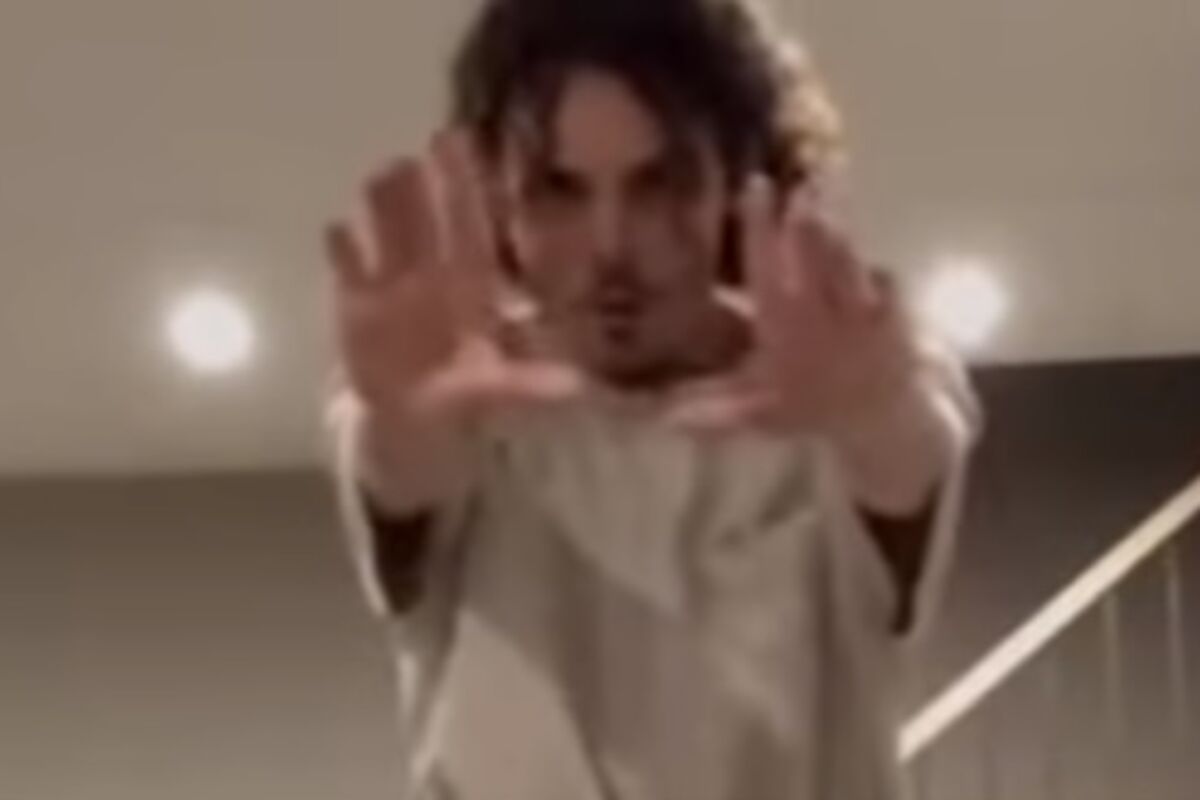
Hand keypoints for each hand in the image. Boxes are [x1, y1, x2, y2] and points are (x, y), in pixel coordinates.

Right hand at [326, 130, 582, 427]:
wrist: (407, 419)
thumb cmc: (459, 395)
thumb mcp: (500, 391)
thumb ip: (531, 384)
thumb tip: (576, 387)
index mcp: (469, 284)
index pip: (471, 226)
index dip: (470, 189)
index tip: (469, 149)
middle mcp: (430, 274)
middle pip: (430, 220)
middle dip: (433, 185)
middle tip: (432, 141)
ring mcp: (390, 286)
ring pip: (389, 235)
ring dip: (387, 208)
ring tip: (385, 175)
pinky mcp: (354, 307)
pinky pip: (347, 273)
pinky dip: (343, 254)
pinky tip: (338, 231)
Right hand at [664, 175, 921, 437]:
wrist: (879, 422)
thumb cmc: (809, 408)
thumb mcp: (755, 412)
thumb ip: (710, 408)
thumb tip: (661, 417)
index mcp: (781, 324)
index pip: (765, 263)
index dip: (759, 222)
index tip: (756, 185)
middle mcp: (819, 309)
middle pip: (811, 244)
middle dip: (804, 208)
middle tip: (799, 177)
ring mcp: (860, 308)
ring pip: (845, 253)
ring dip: (835, 219)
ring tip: (828, 183)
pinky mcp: (894, 311)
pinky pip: (883, 278)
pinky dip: (871, 266)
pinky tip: (861, 251)